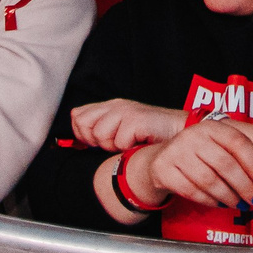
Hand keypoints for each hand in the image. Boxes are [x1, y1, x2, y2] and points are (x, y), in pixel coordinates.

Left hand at [69, 98, 187, 151]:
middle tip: (116, 142)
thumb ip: (98, 126)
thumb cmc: (150, 135)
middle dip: (96, 140)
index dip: (83, 134)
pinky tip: (139, 142)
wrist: (178, 132)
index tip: (100, 141)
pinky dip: (128, 147)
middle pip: (84, 124)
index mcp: (109, 106)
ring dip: (114, 146)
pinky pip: (118, 142)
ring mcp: (125, 111)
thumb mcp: (120, 130)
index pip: (78, 116)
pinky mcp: (136, 119)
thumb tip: (75, 123)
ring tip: (130, 142)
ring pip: (99, 135)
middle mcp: (115, 105)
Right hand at [141, 119, 252, 211]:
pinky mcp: (164, 170)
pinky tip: (220, 204)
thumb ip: (247, 151)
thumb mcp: (222, 147)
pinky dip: (209, 201)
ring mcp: (176, 152)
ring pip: (209, 181)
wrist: (161, 159)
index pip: (239, 143)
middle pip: (225, 164)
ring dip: (229, 197)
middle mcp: (193, 135)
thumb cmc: (198, 153)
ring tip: (240, 205)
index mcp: (212, 127)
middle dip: (245, 187)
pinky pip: (192, 191)